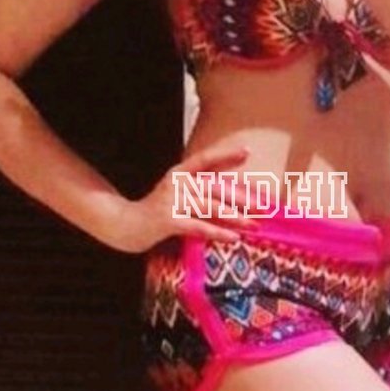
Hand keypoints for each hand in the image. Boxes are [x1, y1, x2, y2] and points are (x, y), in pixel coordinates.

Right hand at [115, 139, 260, 252]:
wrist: (126, 226)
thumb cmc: (156, 213)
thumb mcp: (177, 196)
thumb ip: (199, 194)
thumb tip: (232, 202)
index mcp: (179, 173)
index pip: (205, 159)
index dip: (226, 155)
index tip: (247, 152)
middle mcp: (176, 182)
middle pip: (214, 187)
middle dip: (241, 197)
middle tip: (263, 207)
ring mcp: (172, 200)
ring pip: (210, 207)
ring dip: (235, 217)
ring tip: (253, 225)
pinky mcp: (168, 220)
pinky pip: (199, 226)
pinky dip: (218, 232)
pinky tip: (233, 238)